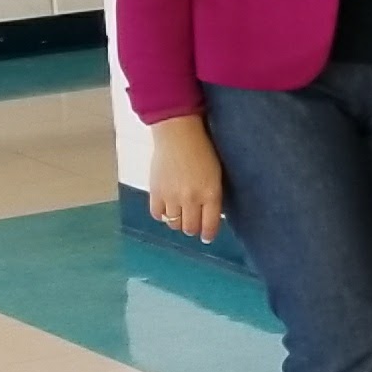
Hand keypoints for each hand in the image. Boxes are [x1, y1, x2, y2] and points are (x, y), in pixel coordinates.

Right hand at [147, 116, 224, 240]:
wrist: (179, 133)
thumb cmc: (203, 150)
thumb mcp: (216, 175)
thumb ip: (212, 195)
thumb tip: (208, 215)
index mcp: (211, 194)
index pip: (210, 225)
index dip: (208, 234)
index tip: (206, 238)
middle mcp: (191, 198)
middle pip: (190, 227)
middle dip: (193, 228)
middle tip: (193, 224)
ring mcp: (171, 196)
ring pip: (173, 223)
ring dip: (177, 221)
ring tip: (179, 213)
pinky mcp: (155, 191)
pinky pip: (157, 214)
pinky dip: (161, 214)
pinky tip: (166, 208)